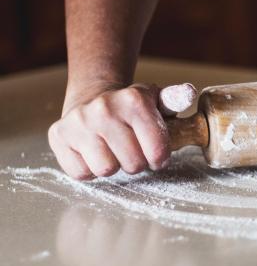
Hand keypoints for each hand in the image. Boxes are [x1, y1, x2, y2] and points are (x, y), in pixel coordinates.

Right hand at [48, 82, 169, 179]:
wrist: (92, 99)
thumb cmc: (132, 110)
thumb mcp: (157, 102)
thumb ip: (175, 100)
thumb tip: (188, 92)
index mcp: (134, 100)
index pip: (157, 151)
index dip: (159, 158)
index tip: (156, 155)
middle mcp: (104, 108)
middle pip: (133, 164)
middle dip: (137, 163)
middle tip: (132, 151)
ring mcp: (78, 122)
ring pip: (106, 169)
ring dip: (113, 165)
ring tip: (113, 150)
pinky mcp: (58, 136)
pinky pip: (81, 172)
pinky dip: (90, 169)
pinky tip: (94, 152)